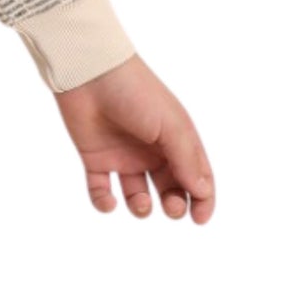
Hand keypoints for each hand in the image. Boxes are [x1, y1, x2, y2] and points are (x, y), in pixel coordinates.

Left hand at [54, 55, 214, 222]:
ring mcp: (124, 156)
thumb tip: (203, 193)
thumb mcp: (170, 126)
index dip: (202, 199)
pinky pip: (101, 190)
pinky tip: (109, 202)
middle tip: (170, 207)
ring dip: (141, 207)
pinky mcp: (96, 159)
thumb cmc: (136, 93)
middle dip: (174, 205)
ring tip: (140, 203)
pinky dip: (104, 203)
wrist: (89, 74)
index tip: (199, 219)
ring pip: (138, 194)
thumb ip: (187, 160)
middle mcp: (152, 151)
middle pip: (170, 189)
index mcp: (176, 140)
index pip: (196, 176)